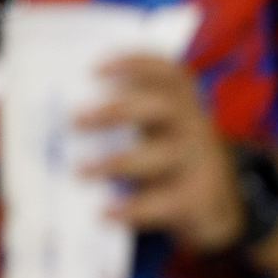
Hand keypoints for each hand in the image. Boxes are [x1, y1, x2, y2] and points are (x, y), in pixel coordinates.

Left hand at [79, 55, 243, 252]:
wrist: (219, 210)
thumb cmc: (171, 163)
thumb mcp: (160, 134)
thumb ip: (128, 121)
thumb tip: (59, 121)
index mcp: (183, 105)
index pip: (169, 73)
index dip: (136, 63)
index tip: (94, 69)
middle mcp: (194, 127)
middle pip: (162, 107)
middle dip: (116, 110)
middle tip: (74, 120)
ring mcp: (199, 163)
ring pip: (161, 155)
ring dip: (116, 161)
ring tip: (81, 172)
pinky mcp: (198, 199)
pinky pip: (163, 202)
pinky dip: (132, 208)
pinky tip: (105, 213)